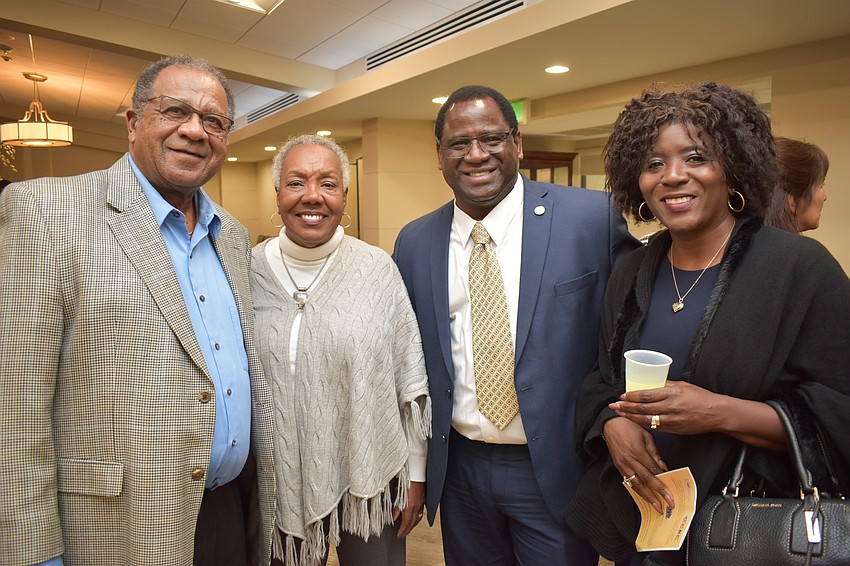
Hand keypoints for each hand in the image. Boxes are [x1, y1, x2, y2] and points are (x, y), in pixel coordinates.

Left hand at [393, 481, 424, 537]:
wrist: (416, 473)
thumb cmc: (406, 481)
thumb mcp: (397, 494)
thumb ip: (396, 507)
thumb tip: (394, 517)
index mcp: (410, 506)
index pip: (406, 523)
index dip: (403, 531)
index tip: (399, 535)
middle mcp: (417, 507)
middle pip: (413, 523)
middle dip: (407, 530)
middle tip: (403, 534)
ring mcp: (421, 503)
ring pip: (417, 518)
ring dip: (412, 525)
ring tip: (408, 528)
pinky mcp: (423, 500)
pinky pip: (421, 512)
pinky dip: (417, 518)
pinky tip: (415, 517)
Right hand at [603, 417, 673, 513]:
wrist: (610, 425)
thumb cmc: (629, 427)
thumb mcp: (646, 436)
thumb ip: (655, 453)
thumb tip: (664, 468)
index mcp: (638, 450)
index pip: (654, 470)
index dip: (663, 481)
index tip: (672, 491)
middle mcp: (630, 460)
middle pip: (646, 480)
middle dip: (659, 493)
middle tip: (669, 503)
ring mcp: (623, 465)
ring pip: (636, 484)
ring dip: (648, 497)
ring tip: (657, 507)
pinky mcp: (618, 467)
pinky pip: (629, 482)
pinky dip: (638, 491)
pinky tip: (645, 497)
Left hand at [609, 381, 723, 435]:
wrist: (717, 413)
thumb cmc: (701, 397)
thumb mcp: (683, 385)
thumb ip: (666, 385)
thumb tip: (650, 382)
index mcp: (672, 393)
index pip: (647, 395)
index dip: (632, 396)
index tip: (622, 396)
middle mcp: (671, 407)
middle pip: (643, 408)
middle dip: (626, 408)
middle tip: (615, 406)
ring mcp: (673, 420)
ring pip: (647, 420)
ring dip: (631, 417)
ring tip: (620, 414)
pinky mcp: (675, 429)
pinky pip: (656, 428)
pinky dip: (644, 424)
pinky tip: (635, 422)